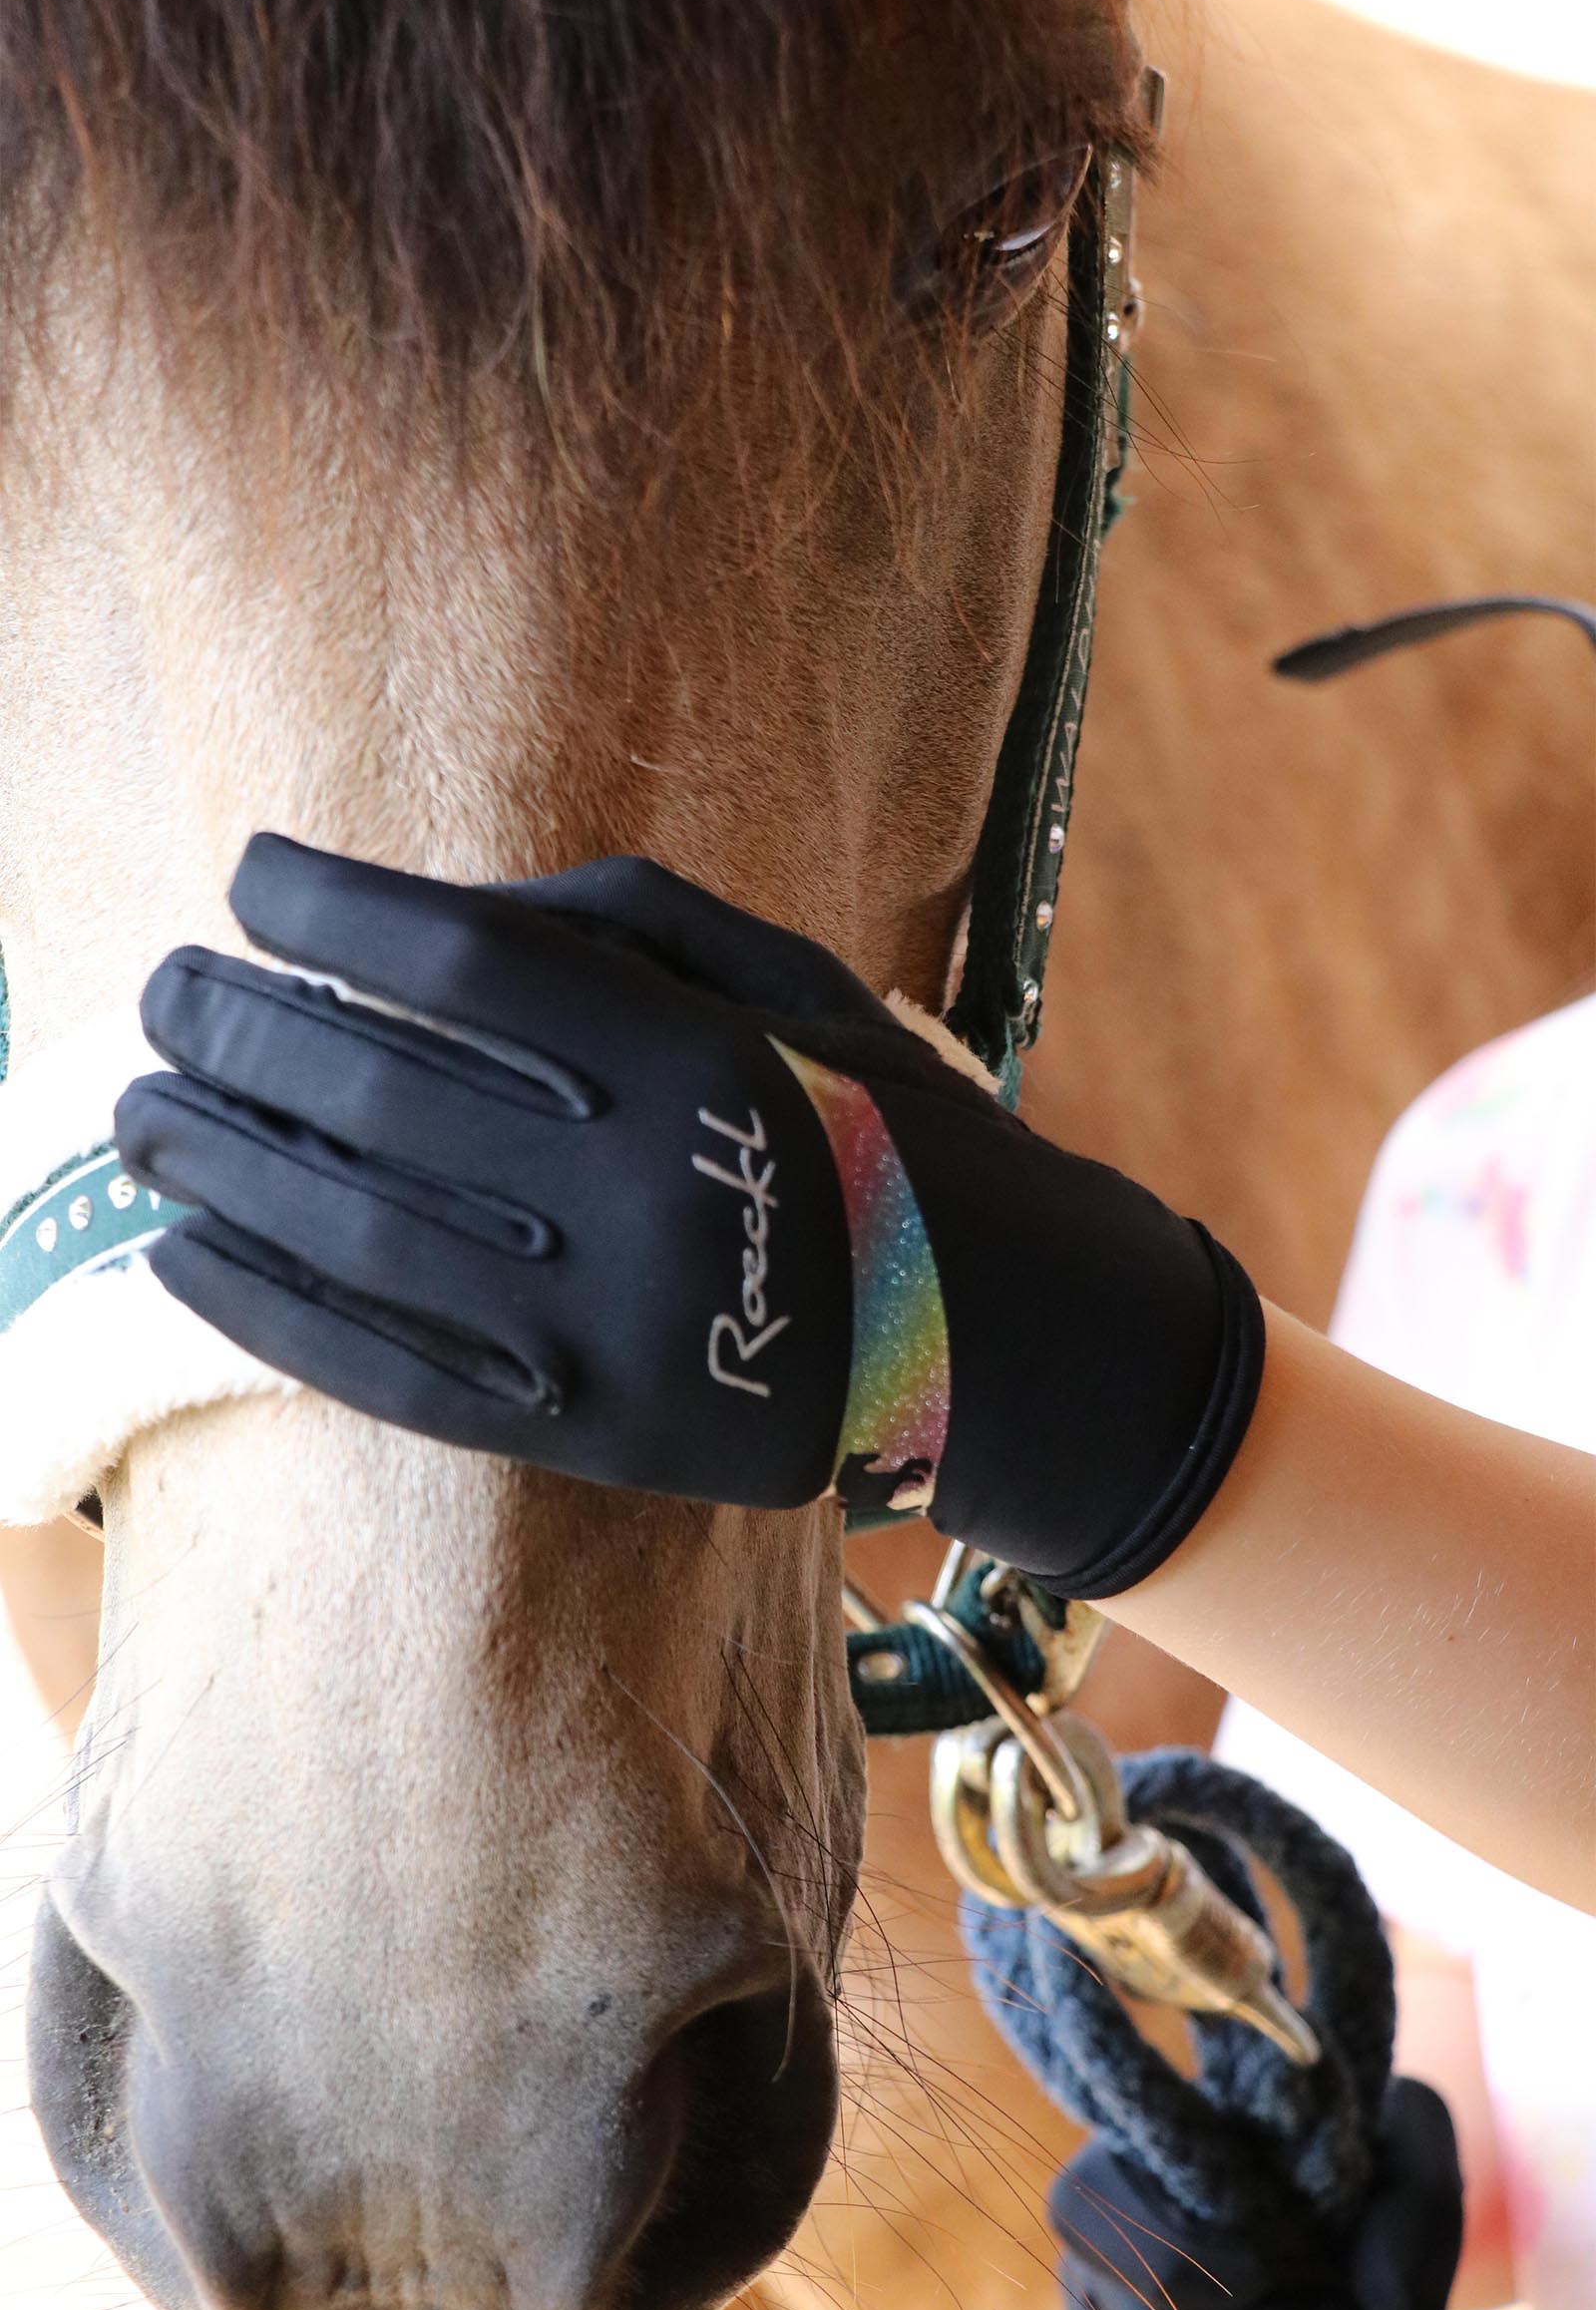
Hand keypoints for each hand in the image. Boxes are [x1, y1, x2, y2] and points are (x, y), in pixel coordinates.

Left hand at [115, 839, 1262, 1594]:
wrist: (994, 1331)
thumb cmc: (872, 1118)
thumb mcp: (788, 981)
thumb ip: (617, 923)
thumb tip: (419, 907)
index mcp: (701, 1052)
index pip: (467, 960)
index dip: (335, 912)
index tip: (250, 875)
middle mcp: (648, 1188)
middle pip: (383, 1091)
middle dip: (240, 1028)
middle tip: (155, 992)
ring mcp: (615, 1327)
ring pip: (362, 1234)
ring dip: (222, 1167)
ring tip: (135, 1118)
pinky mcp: (591, 1434)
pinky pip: (391, 1372)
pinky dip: (268, 1313)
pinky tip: (181, 1257)